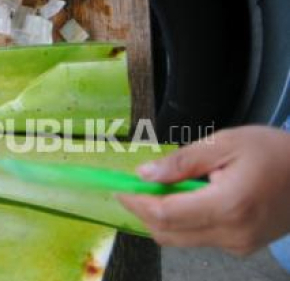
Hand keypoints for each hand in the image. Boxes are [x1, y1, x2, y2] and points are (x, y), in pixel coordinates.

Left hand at [118, 126, 289, 255]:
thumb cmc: (275, 153)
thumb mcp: (226, 143)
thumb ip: (182, 162)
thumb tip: (145, 175)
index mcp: (228, 206)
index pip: (165, 214)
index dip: (136, 204)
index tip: (117, 189)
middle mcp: (232, 233)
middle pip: (168, 233)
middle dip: (143, 213)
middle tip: (130, 189)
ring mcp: (238, 245)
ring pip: (181, 239)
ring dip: (163, 217)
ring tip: (160, 189)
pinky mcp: (242, 247)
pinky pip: (200, 238)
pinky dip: (184, 221)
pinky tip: (187, 198)